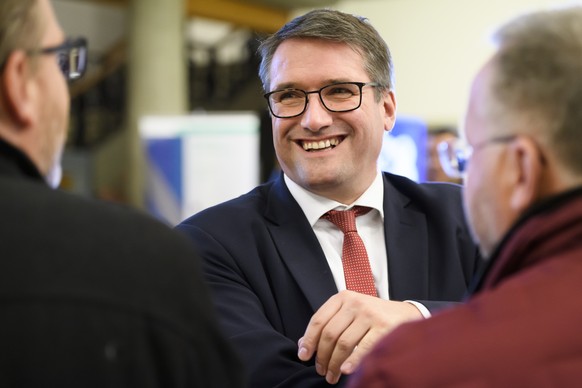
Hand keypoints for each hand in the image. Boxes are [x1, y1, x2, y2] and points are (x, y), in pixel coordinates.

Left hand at [297, 290, 422, 383]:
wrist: (405, 315)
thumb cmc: (372, 316)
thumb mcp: (349, 313)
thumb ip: (328, 324)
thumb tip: (303, 344)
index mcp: (343, 297)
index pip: (318, 320)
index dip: (309, 340)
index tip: (304, 355)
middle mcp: (355, 303)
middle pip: (329, 334)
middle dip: (322, 356)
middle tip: (321, 370)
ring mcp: (370, 314)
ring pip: (344, 343)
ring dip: (335, 364)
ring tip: (332, 376)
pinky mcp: (384, 327)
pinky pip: (363, 348)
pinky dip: (352, 361)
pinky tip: (346, 371)